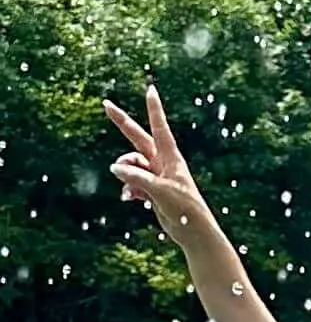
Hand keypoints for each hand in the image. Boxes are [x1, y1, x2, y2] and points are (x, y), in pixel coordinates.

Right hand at [102, 84, 207, 229]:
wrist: (193, 232)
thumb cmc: (184, 209)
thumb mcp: (159, 190)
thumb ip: (137, 177)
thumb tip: (115, 167)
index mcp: (170, 157)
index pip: (159, 127)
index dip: (154, 108)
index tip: (150, 89)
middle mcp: (162, 162)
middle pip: (137, 138)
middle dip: (122, 123)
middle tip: (105, 104)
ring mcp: (156, 175)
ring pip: (130, 165)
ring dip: (125, 175)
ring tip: (132, 191)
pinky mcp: (151, 190)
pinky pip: (131, 182)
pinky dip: (128, 189)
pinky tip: (129, 199)